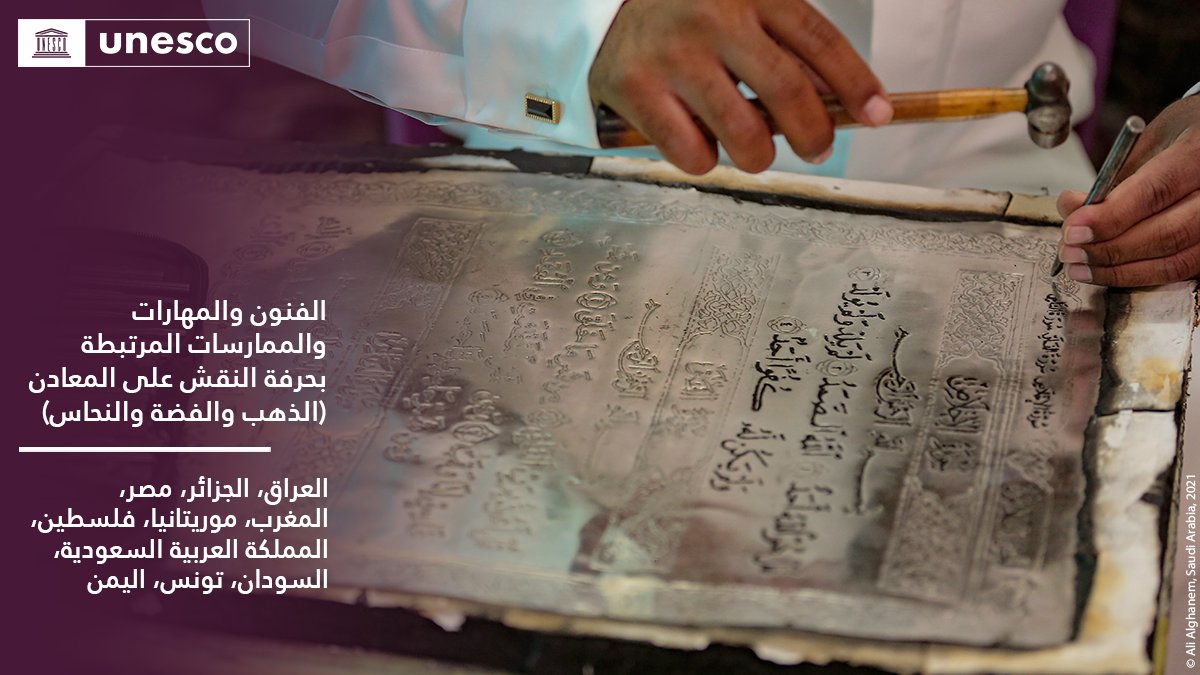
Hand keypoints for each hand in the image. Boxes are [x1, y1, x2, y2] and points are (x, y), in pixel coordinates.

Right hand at [588, 0, 892, 174]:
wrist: (597, 2)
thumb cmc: (681, 10)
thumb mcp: (736, 4)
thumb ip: (782, 43)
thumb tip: (839, 101)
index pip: (817, 40)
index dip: (855, 83)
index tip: (879, 114)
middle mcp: (713, 20)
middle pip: (787, 92)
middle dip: (814, 134)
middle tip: (818, 149)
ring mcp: (673, 58)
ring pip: (743, 135)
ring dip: (758, 156)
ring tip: (752, 150)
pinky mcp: (635, 90)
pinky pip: (691, 154)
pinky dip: (705, 160)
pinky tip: (700, 143)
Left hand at [1056, 95, 1199, 285]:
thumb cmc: (1187, 134)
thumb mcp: (1149, 139)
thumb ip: (1112, 177)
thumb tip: (1071, 209)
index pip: (1154, 192)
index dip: (1110, 217)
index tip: (1073, 229)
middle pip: (1166, 234)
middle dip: (1108, 249)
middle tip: (1069, 250)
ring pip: (1174, 260)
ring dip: (1119, 270)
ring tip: (1079, 266)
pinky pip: (1179, 270)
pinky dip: (1139, 275)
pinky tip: (1107, 272)